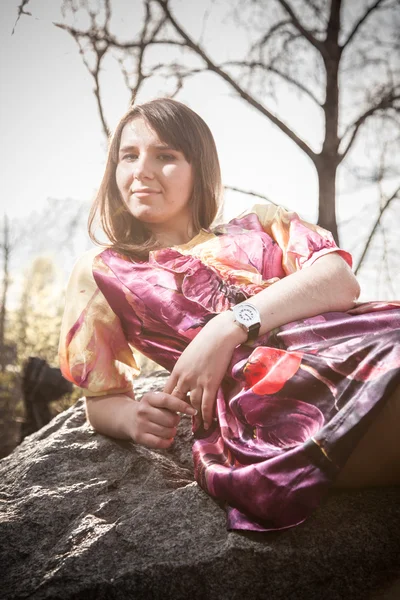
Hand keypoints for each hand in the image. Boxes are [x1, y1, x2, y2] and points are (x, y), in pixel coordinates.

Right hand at [130, 391, 196, 448]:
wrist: (127, 417)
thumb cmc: (150, 408)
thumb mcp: (156, 399)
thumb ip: (172, 401)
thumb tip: (193, 408)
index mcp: (149, 398)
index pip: (167, 401)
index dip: (182, 406)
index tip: (193, 411)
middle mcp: (143, 410)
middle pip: (170, 419)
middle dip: (176, 421)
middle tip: (173, 420)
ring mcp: (140, 424)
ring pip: (167, 432)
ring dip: (172, 432)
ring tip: (168, 428)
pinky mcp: (139, 437)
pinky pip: (160, 442)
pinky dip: (168, 442)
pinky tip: (168, 438)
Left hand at [163, 312, 244, 429]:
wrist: (219, 335)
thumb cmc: (205, 341)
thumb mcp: (188, 355)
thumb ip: (185, 368)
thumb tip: (185, 376)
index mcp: (177, 370)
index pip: (167, 392)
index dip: (166, 404)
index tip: (168, 411)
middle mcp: (184, 378)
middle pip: (177, 401)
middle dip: (177, 413)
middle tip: (178, 423)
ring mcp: (197, 382)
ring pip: (192, 405)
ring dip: (194, 417)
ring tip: (194, 427)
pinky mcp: (211, 384)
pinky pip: (207, 404)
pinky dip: (206, 416)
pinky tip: (206, 424)